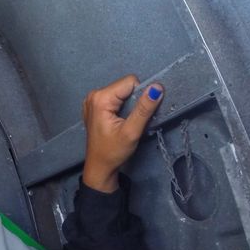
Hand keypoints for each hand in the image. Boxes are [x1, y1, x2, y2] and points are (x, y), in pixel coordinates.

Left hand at [82, 75, 163, 191]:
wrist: (99, 167)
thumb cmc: (113, 152)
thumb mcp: (132, 131)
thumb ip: (144, 108)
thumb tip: (157, 88)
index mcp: (100, 98)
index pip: (130, 82)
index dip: (140, 96)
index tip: (138, 114)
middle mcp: (94, 94)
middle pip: (125, 86)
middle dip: (134, 101)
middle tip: (132, 121)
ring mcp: (92, 100)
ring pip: (122, 92)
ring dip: (129, 105)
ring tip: (125, 122)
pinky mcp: (95, 105)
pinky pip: (115, 98)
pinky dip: (121, 108)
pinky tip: (118, 121)